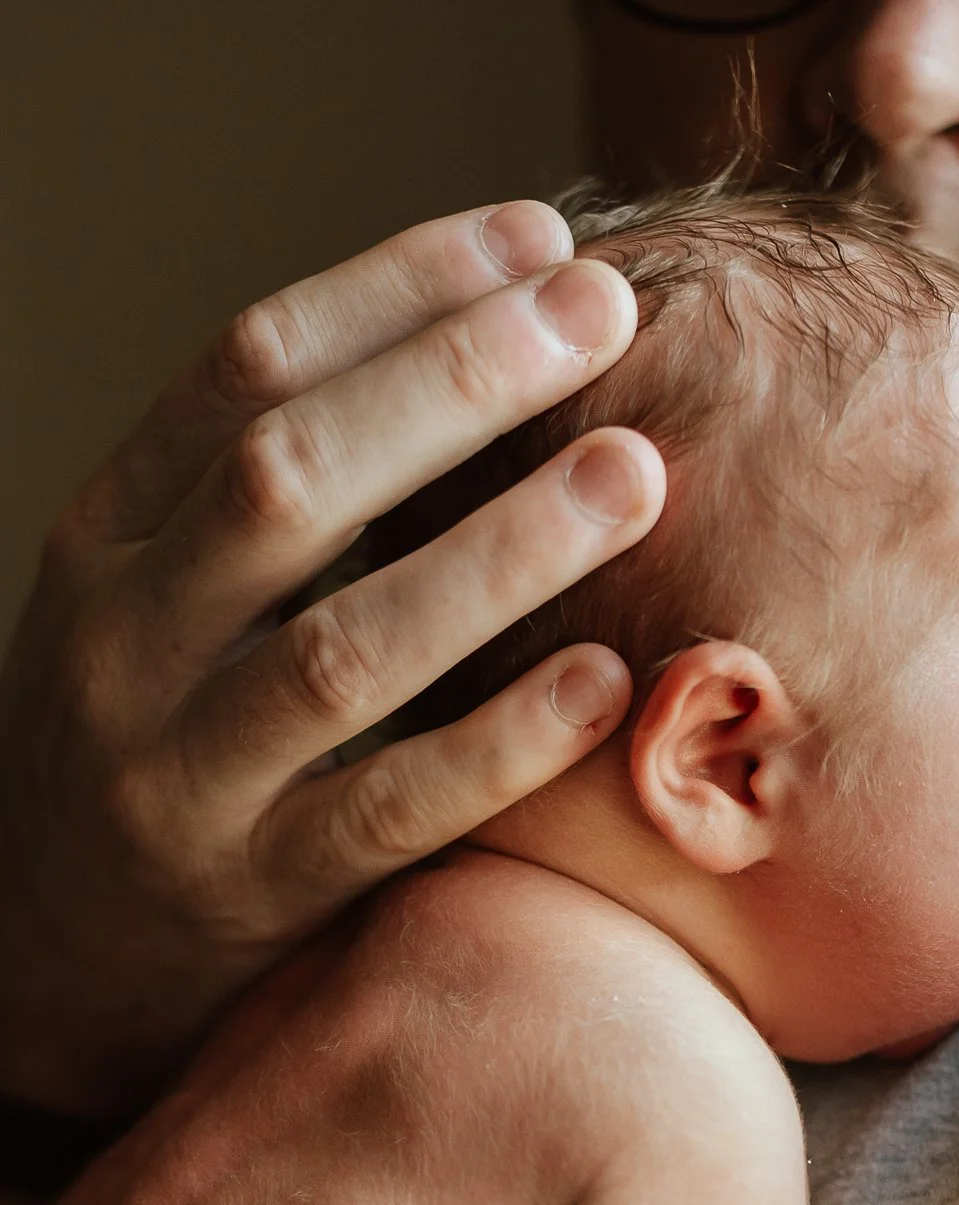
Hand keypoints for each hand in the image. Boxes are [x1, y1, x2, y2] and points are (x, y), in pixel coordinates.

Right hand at [0, 202, 664, 1114]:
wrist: (54, 943)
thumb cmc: (162, 728)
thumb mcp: (170, 591)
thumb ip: (284, 494)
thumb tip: (488, 339)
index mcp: (108, 534)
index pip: (247, 369)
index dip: (400, 290)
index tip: (538, 241)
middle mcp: (127, 640)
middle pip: (291, 480)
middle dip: (457, 383)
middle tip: (604, 316)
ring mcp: (185, 776)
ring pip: (344, 648)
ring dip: (497, 552)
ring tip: (633, 473)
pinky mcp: (259, 891)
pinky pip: (390, 810)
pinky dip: (499, 743)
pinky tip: (599, 677)